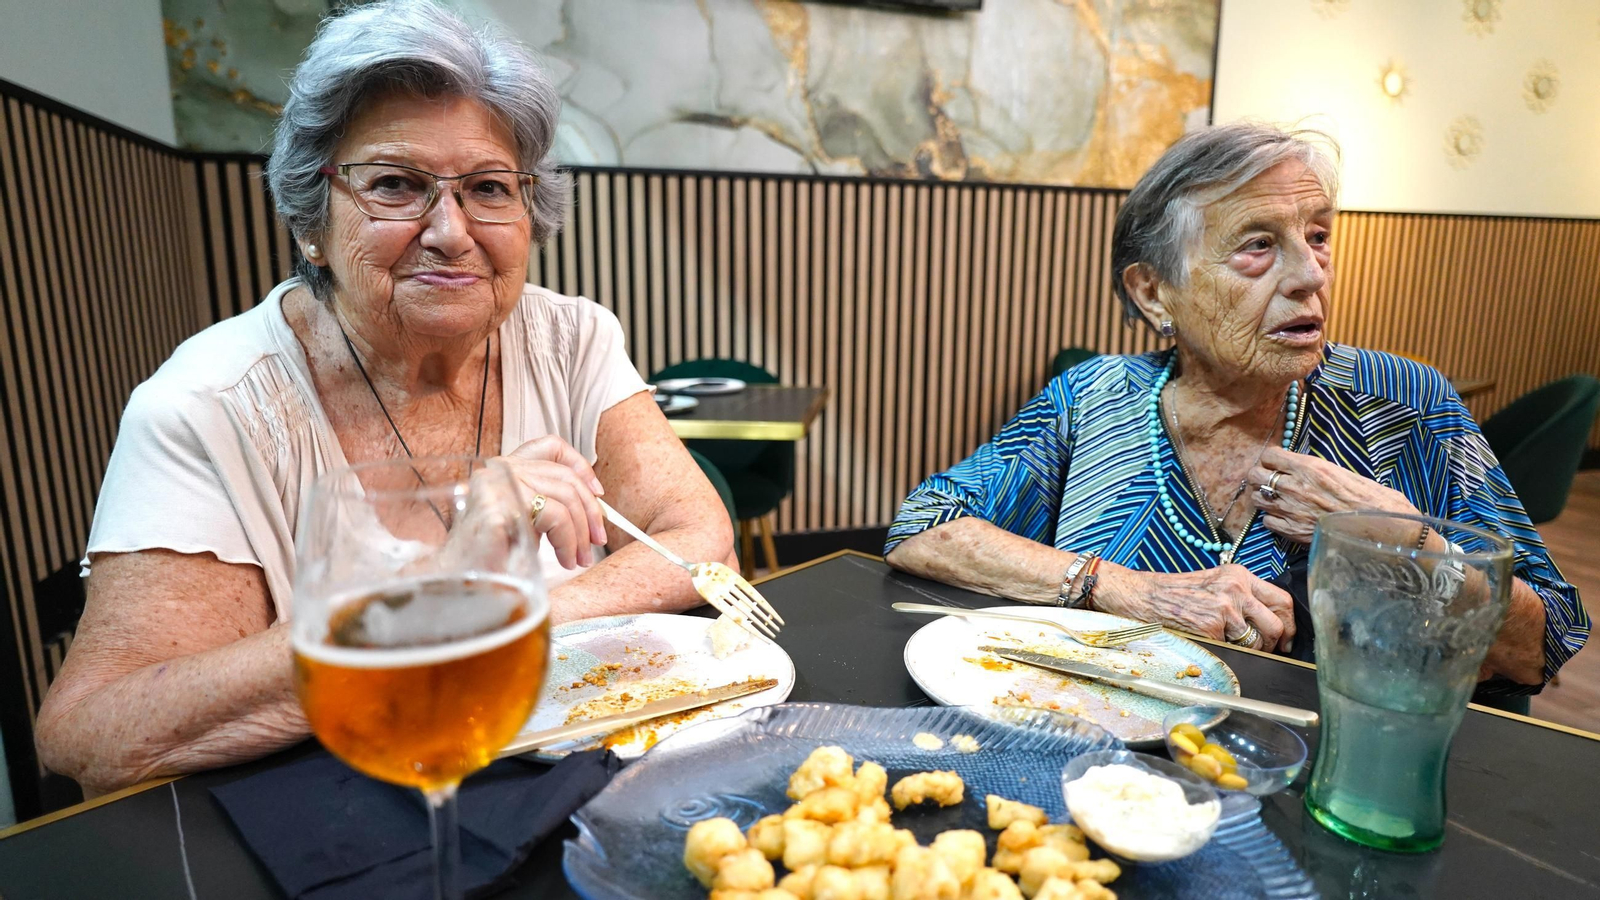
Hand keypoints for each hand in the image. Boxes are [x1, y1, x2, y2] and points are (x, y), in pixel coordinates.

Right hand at [496, 436, 607, 568]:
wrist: (460, 580)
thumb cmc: (492, 555)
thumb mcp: (526, 519)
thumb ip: (548, 501)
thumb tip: (592, 502)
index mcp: (504, 467)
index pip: (550, 447)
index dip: (580, 465)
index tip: (597, 493)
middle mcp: (499, 469)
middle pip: (565, 478)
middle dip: (590, 512)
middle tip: (596, 541)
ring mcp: (498, 485)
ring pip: (564, 499)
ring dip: (580, 534)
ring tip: (578, 558)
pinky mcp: (500, 507)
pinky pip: (555, 518)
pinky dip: (568, 542)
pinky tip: (564, 559)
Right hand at [1095, 563, 1294, 651]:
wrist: (1144, 595)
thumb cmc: (1176, 592)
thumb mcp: (1215, 582)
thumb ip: (1242, 595)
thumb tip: (1269, 621)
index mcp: (1239, 576)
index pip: (1282, 600)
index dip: (1290, 624)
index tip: (1287, 638)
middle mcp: (1235, 590)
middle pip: (1276, 625)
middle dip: (1275, 644)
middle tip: (1267, 651)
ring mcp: (1224, 610)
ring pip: (1257, 642)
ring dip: (1250, 651)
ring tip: (1232, 645)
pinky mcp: (1211, 628)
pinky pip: (1233, 650)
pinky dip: (1226, 652)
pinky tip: (1210, 642)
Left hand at [1248, 447, 1418, 543]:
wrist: (1383, 529)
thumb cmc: (1371, 498)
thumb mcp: (1343, 473)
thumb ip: (1315, 470)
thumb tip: (1300, 468)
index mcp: (1309, 468)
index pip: (1269, 455)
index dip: (1271, 459)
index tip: (1276, 463)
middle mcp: (1294, 486)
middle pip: (1255, 476)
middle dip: (1261, 476)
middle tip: (1270, 481)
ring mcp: (1290, 510)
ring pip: (1257, 499)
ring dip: (1264, 498)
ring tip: (1277, 500)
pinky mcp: (1292, 531)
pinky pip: (1267, 522)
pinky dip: (1273, 519)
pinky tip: (1285, 518)